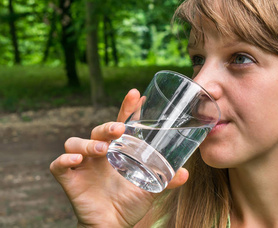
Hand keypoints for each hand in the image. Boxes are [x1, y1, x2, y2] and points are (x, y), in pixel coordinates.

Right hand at [50, 89, 188, 227]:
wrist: (113, 225)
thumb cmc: (129, 202)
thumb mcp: (150, 188)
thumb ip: (166, 180)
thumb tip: (185, 173)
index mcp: (118, 150)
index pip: (121, 124)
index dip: (127, 109)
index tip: (135, 94)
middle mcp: (99, 153)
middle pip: (97, 131)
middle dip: (106, 127)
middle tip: (118, 129)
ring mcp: (83, 165)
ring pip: (75, 143)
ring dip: (88, 143)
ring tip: (102, 151)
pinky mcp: (70, 180)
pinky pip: (58, 165)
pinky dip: (64, 160)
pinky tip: (76, 161)